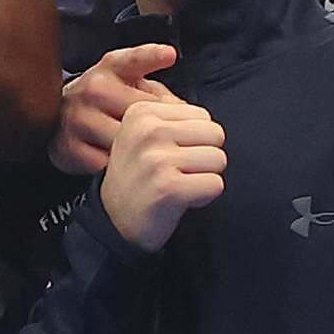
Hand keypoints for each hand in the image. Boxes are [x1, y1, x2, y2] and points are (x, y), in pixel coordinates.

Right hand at [56, 44, 176, 173]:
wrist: (59, 120)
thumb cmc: (104, 101)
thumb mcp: (127, 84)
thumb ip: (157, 92)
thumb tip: (187, 112)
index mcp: (108, 71)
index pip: (132, 60)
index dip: (152, 56)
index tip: (169, 56)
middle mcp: (90, 91)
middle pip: (136, 112)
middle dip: (156, 126)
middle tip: (169, 139)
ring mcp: (77, 120)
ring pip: (121, 140)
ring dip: (138, 151)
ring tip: (148, 155)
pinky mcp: (68, 148)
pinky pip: (104, 163)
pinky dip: (118, 168)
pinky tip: (126, 166)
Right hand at [102, 93, 228, 250]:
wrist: (115, 221)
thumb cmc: (136, 178)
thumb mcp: (141, 135)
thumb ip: (173, 118)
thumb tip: (205, 117)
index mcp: (141, 112)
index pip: (203, 115)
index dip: (194, 138)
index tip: (170, 154)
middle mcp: (147, 132)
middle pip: (215, 134)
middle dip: (204, 156)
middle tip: (178, 170)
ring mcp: (157, 160)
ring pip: (218, 159)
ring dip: (204, 177)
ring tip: (178, 184)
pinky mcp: (169, 188)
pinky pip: (215, 184)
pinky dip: (204, 197)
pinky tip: (181, 199)